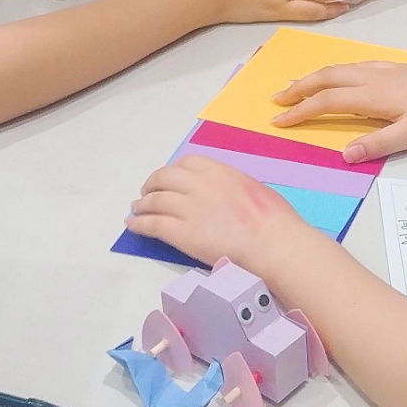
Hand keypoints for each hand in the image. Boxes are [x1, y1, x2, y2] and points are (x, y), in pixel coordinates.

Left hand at [128, 156, 316, 269]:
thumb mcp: (252, 187)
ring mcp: (189, 208)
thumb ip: (231, 186)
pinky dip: (140, 224)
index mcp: (219, 171)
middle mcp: (200, 184)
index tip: (167, 178)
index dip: (172, 171)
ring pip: (156, 200)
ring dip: (142, 204)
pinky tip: (133, 225)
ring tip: (136, 209)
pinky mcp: (183, 233)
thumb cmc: (274, 219)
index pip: (186, 164)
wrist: (273, 242)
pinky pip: (154, 225)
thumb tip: (224, 195)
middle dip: (152, 184)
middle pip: (165, 178)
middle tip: (146, 192)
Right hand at [272, 60, 406, 161]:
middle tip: (276, 98)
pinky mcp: (396, 68)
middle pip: (327, 77)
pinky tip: (340, 75)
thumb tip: (343, 154)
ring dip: (315, 77)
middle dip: (299, 87)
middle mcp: (374, 77)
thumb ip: (378, 144)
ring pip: (340, 68)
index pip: (328, 101)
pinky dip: (336, 71)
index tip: (278, 121)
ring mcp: (385, 70)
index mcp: (373, 95)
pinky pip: (355, 65)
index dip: (301, 111)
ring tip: (298, 85)